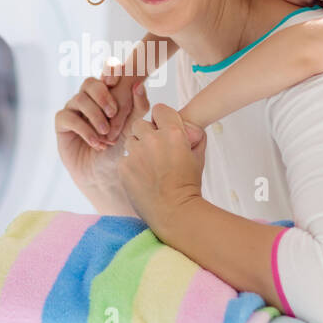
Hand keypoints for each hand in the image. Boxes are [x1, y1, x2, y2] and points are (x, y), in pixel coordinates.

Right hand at [55, 71, 151, 201]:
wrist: (105, 174)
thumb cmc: (120, 149)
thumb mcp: (133, 128)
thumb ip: (138, 108)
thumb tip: (139, 85)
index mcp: (108, 94)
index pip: (107, 71)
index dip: (110, 70)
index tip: (115, 82)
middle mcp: (89, 98)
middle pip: (90, 82)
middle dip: (102, 95)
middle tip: (113, 112)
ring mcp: (74, 109)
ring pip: (80, 99)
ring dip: (95, 116)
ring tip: (106, 135)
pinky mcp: (62, 123)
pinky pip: (68, 116)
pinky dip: (84, 129)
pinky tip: (95, 143)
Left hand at [117, 100, 206, 231]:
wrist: (176, 212)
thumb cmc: (189, 185)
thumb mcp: (199, 157)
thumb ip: (195, 137)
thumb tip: (190, 128)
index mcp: (173, 133)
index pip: (160, 109)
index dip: (161, 119)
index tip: (163, 129)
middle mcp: (153, 139)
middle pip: (140, 124)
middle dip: (146, 134)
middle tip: (154, 150)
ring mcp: (136, 153)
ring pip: (130, 141)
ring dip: (137, 149)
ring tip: (149, 166)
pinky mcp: (124, 167)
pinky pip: (124, 159)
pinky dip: (131, 166)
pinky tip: (142, 177)